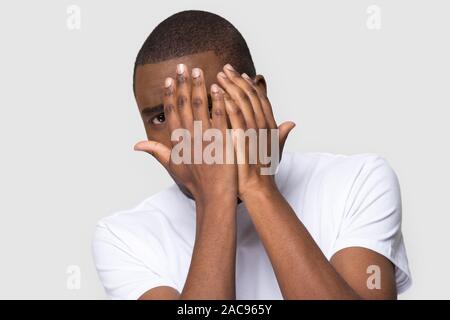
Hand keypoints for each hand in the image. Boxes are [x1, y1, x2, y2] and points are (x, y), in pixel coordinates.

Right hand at [134, 64, 237, 209]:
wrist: (214, 197)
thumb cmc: (195, 183)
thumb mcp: (172, 167)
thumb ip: (156, 151)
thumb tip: (136, 144)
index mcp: (178, 142)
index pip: (172, 113)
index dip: (170, 95)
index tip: (169, 79)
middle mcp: (189, 137)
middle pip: (184, 106)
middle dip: (183, 84)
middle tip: (183, 66)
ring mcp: (205, 139)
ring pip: (200, 108)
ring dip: (198, 87)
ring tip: (198, 70)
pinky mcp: (222, 141)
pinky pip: (220, 118)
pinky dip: (218, 102)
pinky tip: (218, 88)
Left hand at [216, 64, 295, 199]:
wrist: (258, 187)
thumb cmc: (264, 170)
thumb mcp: (275, 150)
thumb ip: (281, 134)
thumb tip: (291, 122)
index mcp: (270, 125)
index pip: (260, 98)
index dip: (250, 85)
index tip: (239, 74)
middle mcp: (263, 125)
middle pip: (250, 95)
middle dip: (237, 80)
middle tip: (225, 69)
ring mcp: (252, 130)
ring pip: (241, 101)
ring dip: (230, 86)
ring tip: (218, 76)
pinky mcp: (241, 138)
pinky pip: (233, 115)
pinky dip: (226, 101)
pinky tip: (216, 92)